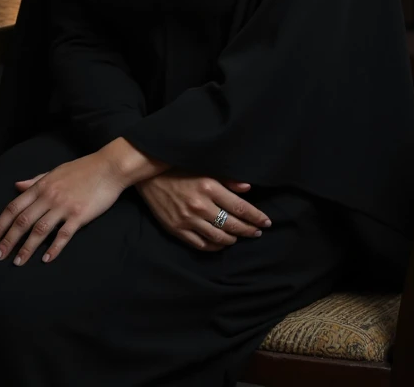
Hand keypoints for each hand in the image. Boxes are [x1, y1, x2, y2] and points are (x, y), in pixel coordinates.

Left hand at [0, 151, 126, 265]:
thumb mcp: (55, 171)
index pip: (14, 207)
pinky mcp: (79, 215)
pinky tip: (45, 259)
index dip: (0, 223)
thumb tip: (16, 186)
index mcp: (41, 186)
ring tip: (17, 262)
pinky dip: (53, 248)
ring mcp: (64, 206)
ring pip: (39, 230)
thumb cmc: (82, 168)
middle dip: (8, 240)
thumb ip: (35, 181)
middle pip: (23, 221)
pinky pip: (63, 235)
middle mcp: (49, 196)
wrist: (109, 167)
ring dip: (26, 248)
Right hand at [135, 172, 271, 250]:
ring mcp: (188, 220)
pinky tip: (221, 243)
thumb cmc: (177, 167)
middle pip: (232, 225)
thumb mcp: (203, 166)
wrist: (147, 176)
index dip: (256, 217)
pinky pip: (201, 245)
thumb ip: (226, 178)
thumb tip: (247, 188)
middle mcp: (200, 206)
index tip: (266, 222)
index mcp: (209, 187)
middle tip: (257, 232)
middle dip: (248, 230)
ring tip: (240, 236)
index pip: (240, 208)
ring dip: (233, 239)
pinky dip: (215, 247)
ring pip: (218, 238)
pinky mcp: (177, 229)